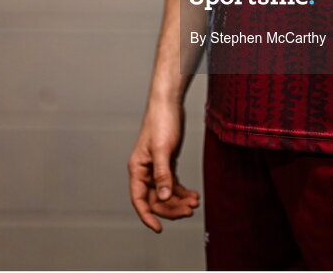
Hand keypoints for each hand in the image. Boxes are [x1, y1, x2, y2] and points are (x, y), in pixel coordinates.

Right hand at [128, 101, 199, 232]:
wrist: (169, 103)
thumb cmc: (161, 121)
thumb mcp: (162, 149)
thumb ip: (162, 175)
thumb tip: (163, 197)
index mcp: (138, 168)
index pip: (139, 199)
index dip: (147, 216)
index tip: (158, 228)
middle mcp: (145, 171)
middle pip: (155, 199)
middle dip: (172, 207)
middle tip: (189, 210)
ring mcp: (157, 168)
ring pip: (166, 193)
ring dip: (179, 200)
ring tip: (195, 202)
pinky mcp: (167, 163)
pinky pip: (173, 184)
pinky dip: (182, 191)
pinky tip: (193, 195)